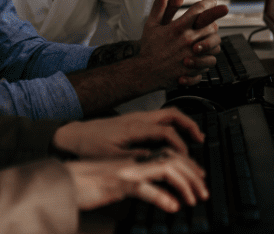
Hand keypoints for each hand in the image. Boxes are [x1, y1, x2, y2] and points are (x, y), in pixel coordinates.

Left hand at [53, 107, 204, 158]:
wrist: (73, 134)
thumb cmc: (89, 145)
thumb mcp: (112, 156)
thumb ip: (136, 158)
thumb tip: (157, 160)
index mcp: (134, 126)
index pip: (166, 131)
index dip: (179, 145)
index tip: (185, 158)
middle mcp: (137, 118)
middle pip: (171, 114)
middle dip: (189, 124)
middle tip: (200, 138)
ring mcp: (136, 117)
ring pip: (166, 114)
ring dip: (182, 123)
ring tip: (193, 136)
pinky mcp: (133, 120)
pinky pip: (159, 118)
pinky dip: (172, 124)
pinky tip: (174, 136)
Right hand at [65, 150, 208, 211]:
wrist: (65, 179)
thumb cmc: (88, 181)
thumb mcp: (117, 179)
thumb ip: (137, 180)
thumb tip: (158, 190)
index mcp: (134, 158)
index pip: (168, 153)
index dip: (188, 164)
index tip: (199, 178)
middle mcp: (134, 160)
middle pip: (172, 158)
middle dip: (193, 173)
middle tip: (204, 191)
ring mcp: (127, 170)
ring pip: (164, 168)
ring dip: (184, 183)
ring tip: (195, 199)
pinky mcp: (118, 182)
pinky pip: (144, 188)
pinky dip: (161, 197)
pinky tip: (172, 206)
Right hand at [139, 0, 227, 87]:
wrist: (146, 73)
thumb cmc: (149, 48)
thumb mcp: (152, 24)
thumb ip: (160, 6)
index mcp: (178, 28)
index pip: (199, 10)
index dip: (209, 3)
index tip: (213, 2)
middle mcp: (187, 41)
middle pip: (212, 26)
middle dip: (212, 22)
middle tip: (207, 22)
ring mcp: (193, 55)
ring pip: (215, 44)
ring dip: (213, 39)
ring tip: (205, 38)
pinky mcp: (195, 68)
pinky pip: (212, 60)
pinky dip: (210, 56)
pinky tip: (202, 53)